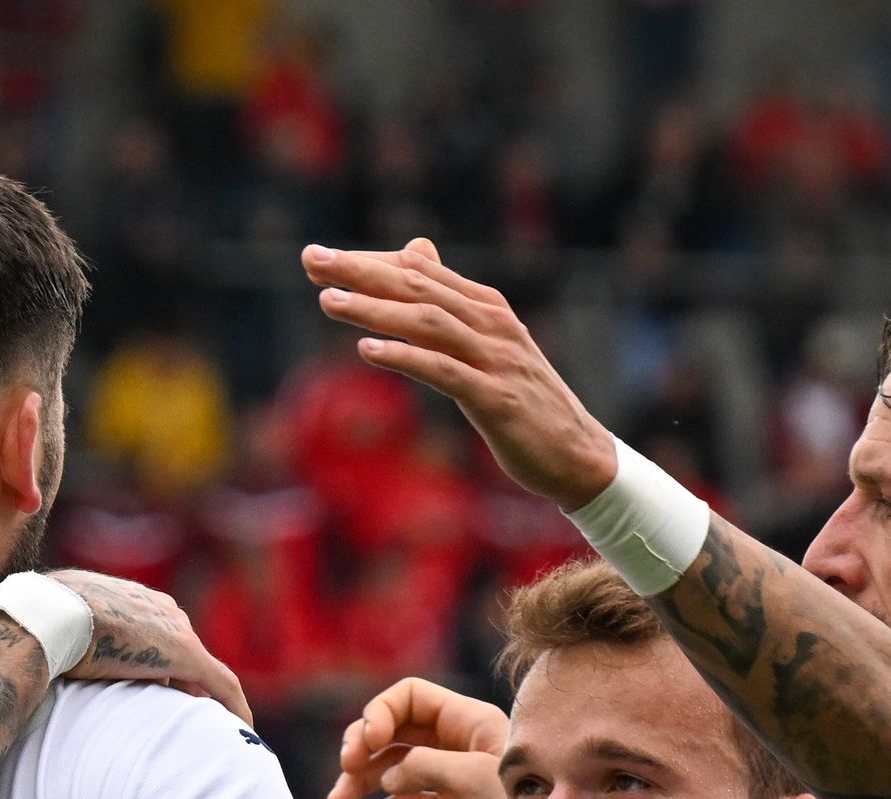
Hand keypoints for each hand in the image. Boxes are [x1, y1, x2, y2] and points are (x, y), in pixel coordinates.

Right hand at [45, 569, 253, 722]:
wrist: (52, 615)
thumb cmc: (43, 626)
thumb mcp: (62, 638)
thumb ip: (75, 651)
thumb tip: (65, 675)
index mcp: (133, 604)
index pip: (158, 643)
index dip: (162, 675)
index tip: (160, 703)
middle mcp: (162, 611)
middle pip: (184, 658)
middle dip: (189, 691)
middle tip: (192, 726)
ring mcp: (176, 631)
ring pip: (203, 673)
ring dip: (208, 704)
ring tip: (214, 734)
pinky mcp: (186, 653)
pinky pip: (221, 685)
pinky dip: (234, 708)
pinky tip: (244, 732)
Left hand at [300, 239, 614, 505]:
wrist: (578, 455)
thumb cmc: (525, 401)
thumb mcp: (486, 344)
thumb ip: (448, 300)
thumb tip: (416, 252)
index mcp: (486, 307)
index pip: (419, 272)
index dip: (368, 261)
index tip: (318, 257)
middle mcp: (492, 324)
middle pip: (418, 287)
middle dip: (361, 272)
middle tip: (311, 260)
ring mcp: (496, 360)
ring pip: (428, 322)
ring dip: (375, 310)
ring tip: (328, 302)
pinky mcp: (496, 399)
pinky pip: (445, 371)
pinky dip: (406, 356)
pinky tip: (369, 350)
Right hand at [327, 677, 512, 798]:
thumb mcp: (473, 777)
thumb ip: (425, 767)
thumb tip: (387, 776)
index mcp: (466, 720)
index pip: (410, 697)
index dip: (380, 714)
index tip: (366, 744)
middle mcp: (454, 743)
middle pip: (392, 732)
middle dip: (361, 748)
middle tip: (346, 770)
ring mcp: (448, 777)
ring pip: (391, 770)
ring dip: (359, 785)